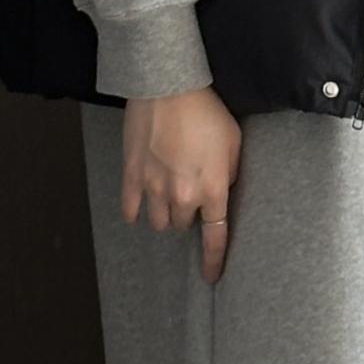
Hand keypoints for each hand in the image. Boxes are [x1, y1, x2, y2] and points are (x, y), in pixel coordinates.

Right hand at [119, 86, 241, 283]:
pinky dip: (135, 211)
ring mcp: (153, 188)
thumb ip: (228, 174)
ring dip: (164, 215)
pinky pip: (130, 208)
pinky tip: (140, 207)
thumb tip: (221, 191)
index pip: (215, 237)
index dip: (212, 260)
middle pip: (182, 227)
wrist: (167, 87)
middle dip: (188, 217)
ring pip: (157, 222)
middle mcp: (182, 196)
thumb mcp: (233, 142)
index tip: (211, 276)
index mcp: (212, 190)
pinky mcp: (131, 175)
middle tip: (190, 195)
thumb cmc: (206, 111)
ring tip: (167, 198)